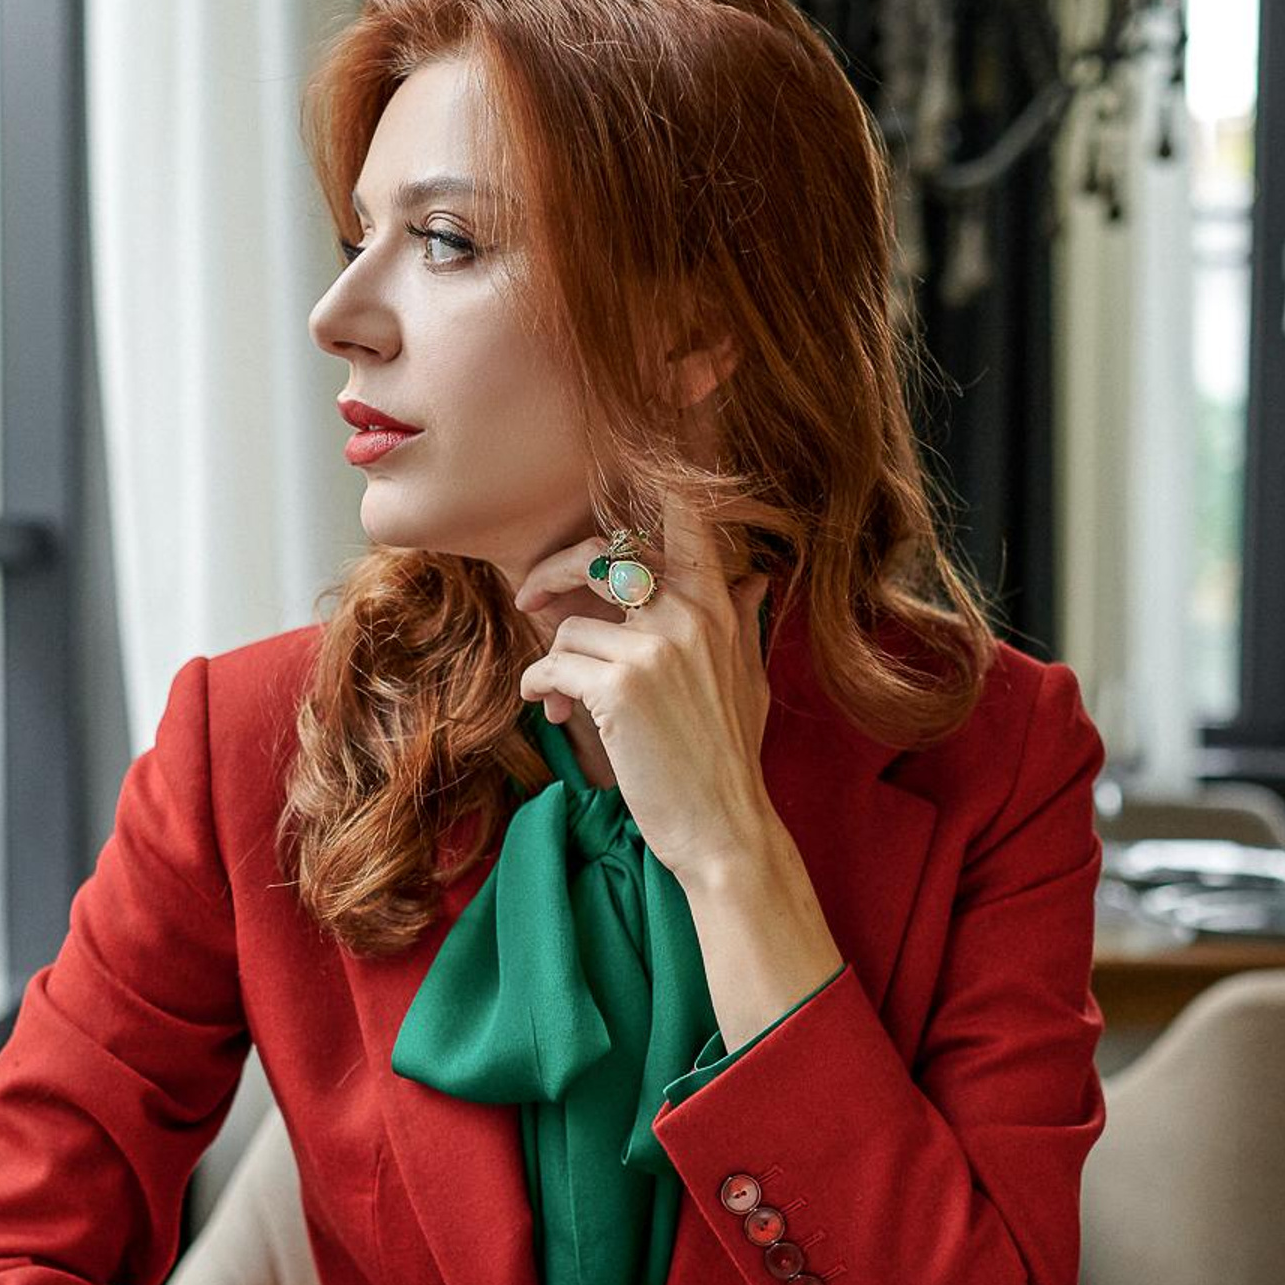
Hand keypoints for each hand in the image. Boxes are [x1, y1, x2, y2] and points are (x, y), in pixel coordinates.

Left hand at [515, 491, 774, 888]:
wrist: (723, 828)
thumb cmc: (729, 759)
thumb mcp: (748, 680)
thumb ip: (741, 621)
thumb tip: (755, 576)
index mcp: (718, 605)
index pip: (683, 513)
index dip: (648, 475)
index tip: (613, 455)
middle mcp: (690, 614)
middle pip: (603, 553)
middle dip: (554, 571)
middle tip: (530, 598)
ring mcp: (655, 649)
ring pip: (570, 624)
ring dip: (552, 660)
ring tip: (557, 696)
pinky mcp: (619, 689)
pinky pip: (552, 664)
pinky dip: (538, 686)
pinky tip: (546, 707)